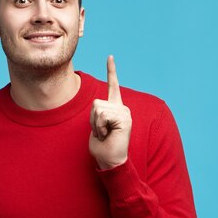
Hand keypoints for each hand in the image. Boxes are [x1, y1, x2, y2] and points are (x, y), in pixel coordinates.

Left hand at [89, 55, 131, 169]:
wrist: (111, 161)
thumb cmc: (102, 147)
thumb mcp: (96, 126)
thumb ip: (97, 114)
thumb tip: (97, 108)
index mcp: (115, 108)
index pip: (113, 86)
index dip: (111, 71)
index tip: (110, 56)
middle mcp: (122, 108)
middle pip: (95, 103)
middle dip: (92, 120)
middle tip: (101, 133)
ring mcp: (124, 113)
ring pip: (98, 109)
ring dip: (96, 125)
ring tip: (105, 134)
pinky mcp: (125, 118)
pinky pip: (103, 116)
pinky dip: (100, 127)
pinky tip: (108, 135)